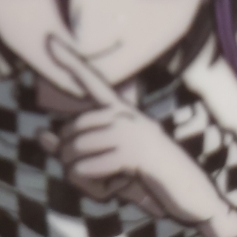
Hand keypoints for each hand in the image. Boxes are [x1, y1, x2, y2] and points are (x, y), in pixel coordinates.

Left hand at [38, 38, 236, 236]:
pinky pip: (87, 166)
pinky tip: (110, 189)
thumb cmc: (151, 178)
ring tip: (104, 183)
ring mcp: (130, 132)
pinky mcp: (134, 153)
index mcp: (123, 112)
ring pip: (74, 150)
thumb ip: (76, 148)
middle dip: (69, 158)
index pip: (93, 82)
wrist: (194, 196)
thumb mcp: (112, 162)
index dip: (69, 62)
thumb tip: (41, 135)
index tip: (49, 40)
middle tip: (92, 175)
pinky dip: (90, 182)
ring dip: (78, 174)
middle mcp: (125, 115)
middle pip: (70, 130)